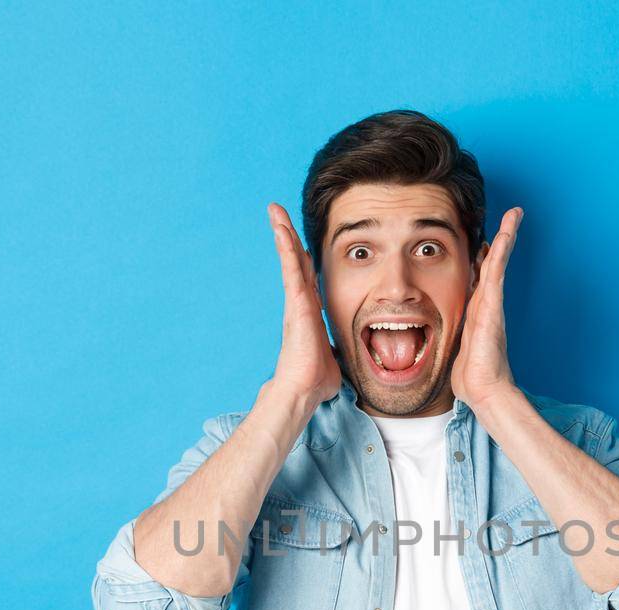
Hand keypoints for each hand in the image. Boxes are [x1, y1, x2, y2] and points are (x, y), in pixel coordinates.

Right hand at [266, 202, 341, 406]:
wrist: (303, 389)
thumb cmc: (317, 380)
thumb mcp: (334, 360)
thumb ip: (337, 353)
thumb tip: (343, 362)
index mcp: (310, 313)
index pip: (307, 278)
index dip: (302, 258)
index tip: (298, 242)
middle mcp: (301, 303)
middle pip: (296, 262)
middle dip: (289, 238)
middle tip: (279, 216)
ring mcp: (296, 301)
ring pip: (291, 260)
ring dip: (284, 234)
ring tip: (275, 211)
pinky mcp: (296, 302)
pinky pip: (291, 269)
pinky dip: (287, 248)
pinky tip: (282, 229)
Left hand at [450, 206, 523, 411]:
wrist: (484, 391)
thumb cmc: (471, 377)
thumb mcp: (458, 351)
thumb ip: (455, 339)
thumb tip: (440, 338)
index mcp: (477, 312)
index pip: (481, 278)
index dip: (484, 258)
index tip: (485, 241)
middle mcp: (487, 304)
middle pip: (493, 264)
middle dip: (501, 240)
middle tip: (510, 218)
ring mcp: (492, 304)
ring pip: (498, 262)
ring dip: (506, 237)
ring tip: (513, 216)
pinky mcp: (493, 307)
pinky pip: (496, 272)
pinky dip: (501, 251)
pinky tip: (505, 234)